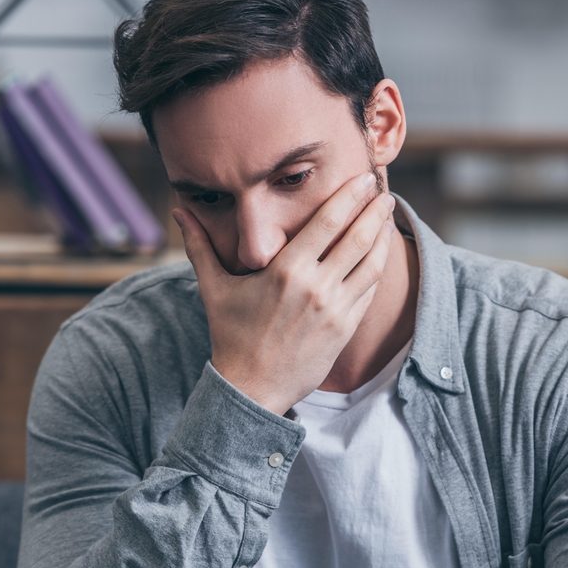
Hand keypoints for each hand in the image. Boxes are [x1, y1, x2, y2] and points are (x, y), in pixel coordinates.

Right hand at [173, 173, 395, 414]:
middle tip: (385, 193)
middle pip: (357, 238)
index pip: (327, 222)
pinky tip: (380, 253)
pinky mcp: (345, 329)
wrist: (252, 388)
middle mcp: (315, 287)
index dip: (350, 196)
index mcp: (285, 271)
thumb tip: (179, 212)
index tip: (364, 179)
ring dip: (383, 237)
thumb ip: (200, 246)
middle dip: (376, 211)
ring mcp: (334, 310)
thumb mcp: (214, 289)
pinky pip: (369, 291)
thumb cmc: (231, 335)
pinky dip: (378, 268)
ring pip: (371, 264)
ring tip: (388, 218)